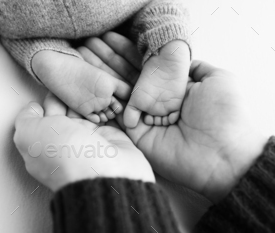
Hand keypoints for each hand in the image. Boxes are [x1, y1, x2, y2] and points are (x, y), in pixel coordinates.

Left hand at [13, 92, 154, 191]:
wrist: (106, 173)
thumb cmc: (65, 153)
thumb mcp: (29, 133)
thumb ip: (25, 118)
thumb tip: (33, 108)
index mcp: (44, 142)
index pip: (45, 113)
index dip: (50, 98)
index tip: (57, 86)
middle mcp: (65, 141)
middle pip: (66, 109)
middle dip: (70, 95)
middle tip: (77, 84)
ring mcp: (88, 139)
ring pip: (86, 110)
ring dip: (89, 99)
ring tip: (92, 89)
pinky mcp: (110, 137)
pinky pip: (106, 116)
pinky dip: (107, 106)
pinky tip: (106, 97)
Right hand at [32, 50, 130, 122]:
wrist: (60, 71)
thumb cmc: (78, 69)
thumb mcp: (99, 73)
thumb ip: (111, 84)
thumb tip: (116, 95)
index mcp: (111, 82)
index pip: (128, 94)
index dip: (128, 97)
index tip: (124, 97)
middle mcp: (106, 95)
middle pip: (119, 107)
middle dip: (117, 108)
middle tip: (111, 106)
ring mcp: (96, 105)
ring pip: (109, 115)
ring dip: (107, 114)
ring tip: (101, 109)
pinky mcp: (85, 111)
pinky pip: (97, 120)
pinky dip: (98, 119)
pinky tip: (94, 113)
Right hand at [85, 32, 267, 202]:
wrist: (222, 152)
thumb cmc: (224, 113)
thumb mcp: (218, 80)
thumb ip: (199, 68)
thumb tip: (187, 61)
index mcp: (176, 91)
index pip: (148, 69)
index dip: (131, 55)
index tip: (113, 40)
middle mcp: (159, 105)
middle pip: (132, 81)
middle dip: (112, 64)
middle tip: (92, 47)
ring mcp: (148, 120)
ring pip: (122, 97)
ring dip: (105, 79)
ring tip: (86, 60)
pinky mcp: (139, 135)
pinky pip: (119, 116)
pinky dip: (106, 101)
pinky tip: (92, 82)